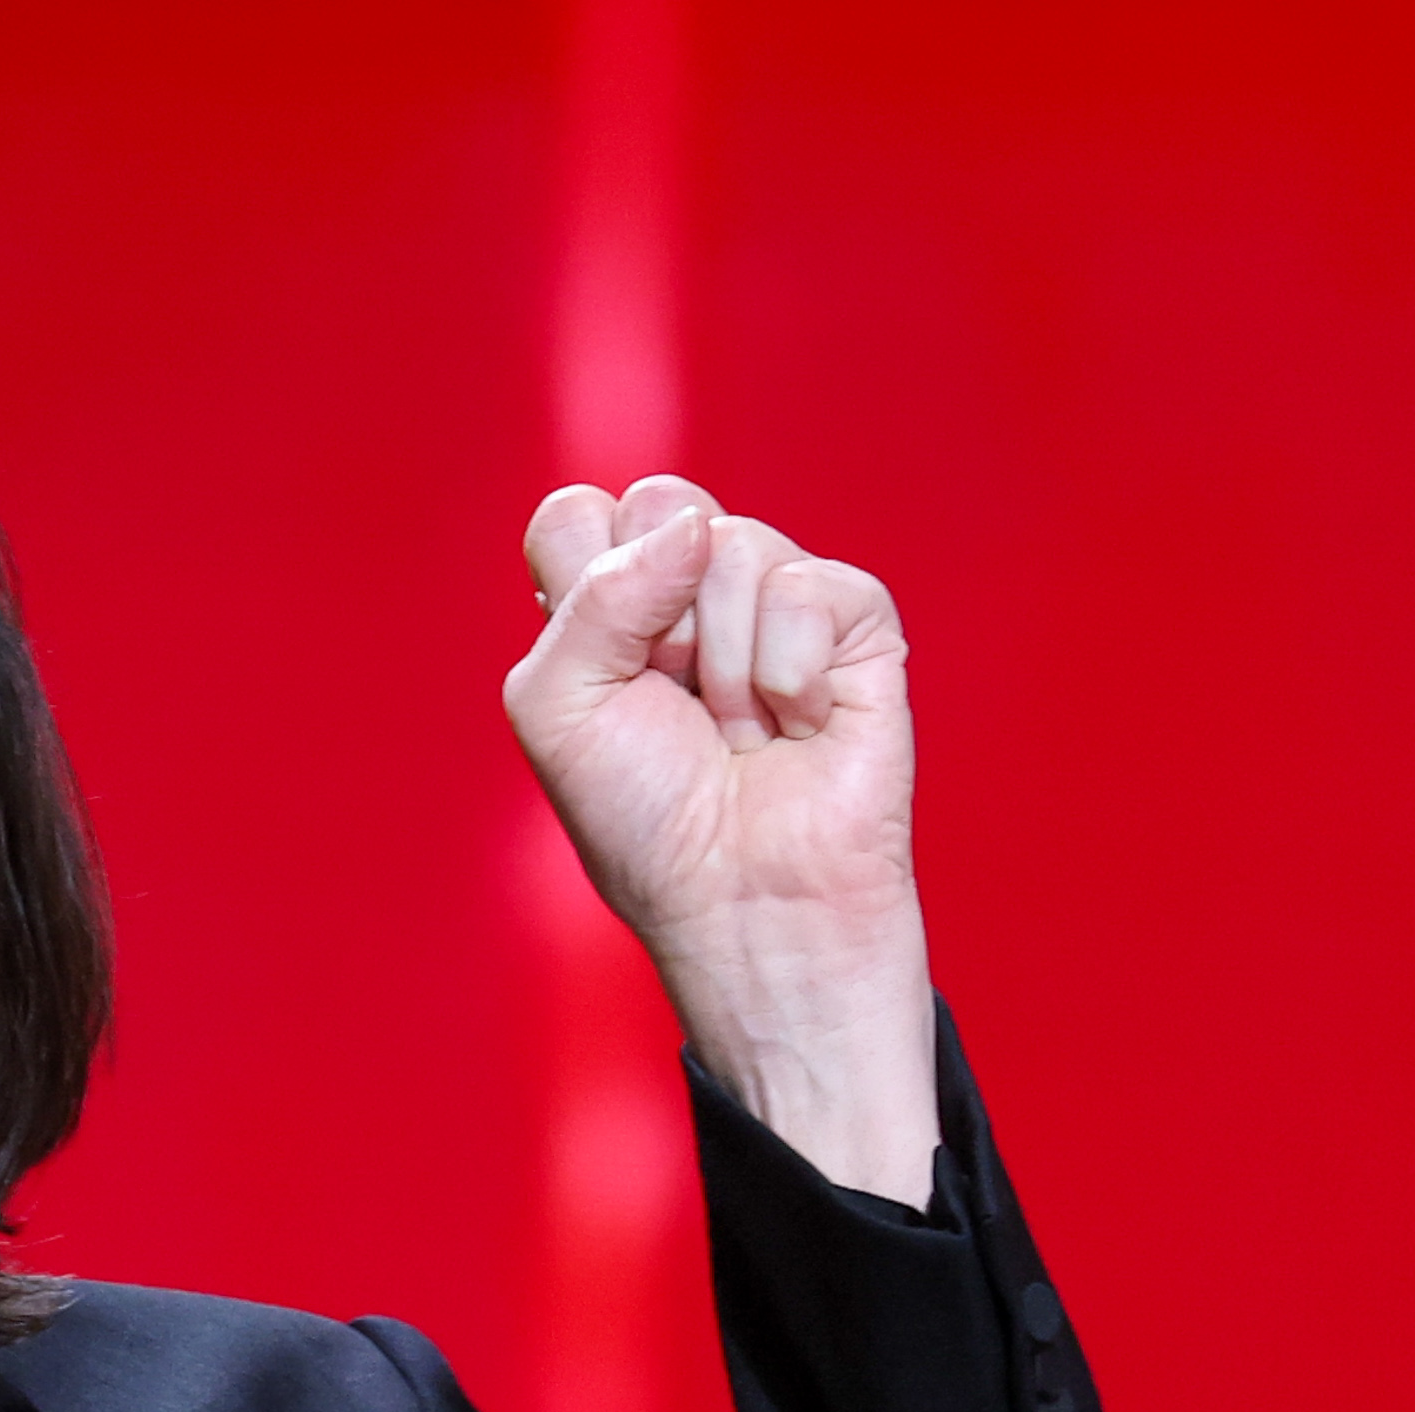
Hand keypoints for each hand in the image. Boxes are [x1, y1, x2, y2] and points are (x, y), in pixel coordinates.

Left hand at [503, 482, 937, 1202]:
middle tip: (674, 700)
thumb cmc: (648, 825)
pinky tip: (799, 727)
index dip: (585, 581)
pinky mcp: (858, 625)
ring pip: (733, 545)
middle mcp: (692, 592)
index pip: (578, 514)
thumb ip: (592, 595)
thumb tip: (692, 527)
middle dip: (657, 615)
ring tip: (741, 733)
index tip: (607, 672)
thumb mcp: (556, 710)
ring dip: (724, 665)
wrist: (747, 906)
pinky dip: (791, 674)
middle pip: (660, 502)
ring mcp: (777, 602)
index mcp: (610, 606)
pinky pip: (811, 587)